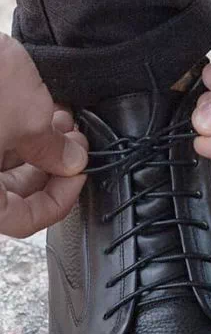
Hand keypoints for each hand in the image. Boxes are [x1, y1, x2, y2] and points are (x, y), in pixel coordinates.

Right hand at [0, 34, 87, 237]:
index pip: (21, 221)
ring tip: (62, 123)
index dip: (59, 201)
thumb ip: (53, 150)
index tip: (78, 177)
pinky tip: (40, 112)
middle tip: (74, 147)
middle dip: (50, 167)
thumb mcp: (27, 118)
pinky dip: (16, 132)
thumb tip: (70, 161)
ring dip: (36, 147)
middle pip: (10, 193)